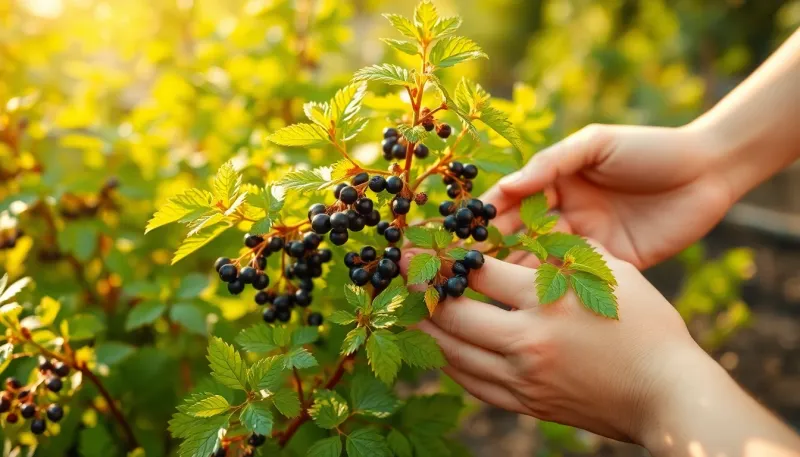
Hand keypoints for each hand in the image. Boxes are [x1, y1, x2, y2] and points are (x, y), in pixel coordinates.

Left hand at [401, 244, 694, 442]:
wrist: (668, 395)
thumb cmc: (649, 327)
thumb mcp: (612, 274)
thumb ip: (564, 254)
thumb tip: (528, 237)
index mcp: (548, 301)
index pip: (477, 273)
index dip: (442, 255)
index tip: (419, 244)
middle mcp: (528, 341)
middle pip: (453, 314)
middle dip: (420, 290)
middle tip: (400, 272)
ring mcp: (524, 378)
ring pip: (454, 354)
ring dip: (429, 329)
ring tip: (414, 309)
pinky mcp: (527, 404)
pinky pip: (473, 384)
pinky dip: (452, 364)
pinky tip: (445, 349)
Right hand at [482, 124, 732, 268]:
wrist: (709, 171)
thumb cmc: (649, 148)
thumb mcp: (595, 144)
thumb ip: (551, 164)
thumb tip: (505, 187)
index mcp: (556, 181)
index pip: (511, 200)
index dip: (485, 215)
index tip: (459, 231)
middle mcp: (565, 212)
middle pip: (519, 234)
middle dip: (491, 249)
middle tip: (464, 268)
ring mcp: (586, 241)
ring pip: (541, 260)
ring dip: (515, 273)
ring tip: (488, 289)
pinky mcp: (610, 265)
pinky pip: (575, 278)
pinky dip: (552, 289)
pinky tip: (529, 300)